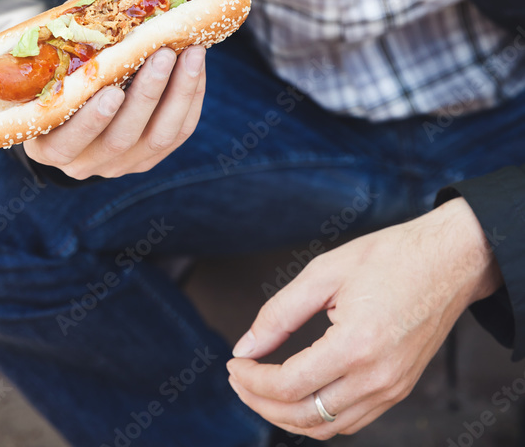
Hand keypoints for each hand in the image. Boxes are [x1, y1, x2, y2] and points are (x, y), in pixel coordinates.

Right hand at [23, 0, 205, 178]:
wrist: (77, 107)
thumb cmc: (61, 78)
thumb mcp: (58, 56)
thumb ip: (72, 26)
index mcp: (50, 146)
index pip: (69, 141)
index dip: (91, 120)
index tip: (110, 90)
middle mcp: (86, 165)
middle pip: (121, 138)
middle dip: (146, 94)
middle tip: (162, 53)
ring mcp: (122, 165)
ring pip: (159, 137)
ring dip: (177, 92)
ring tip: (191, 51)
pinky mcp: (152, 157)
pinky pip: (179, 132)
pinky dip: (189, 97)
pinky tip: (195, 65)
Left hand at [226, 197, 502, 438]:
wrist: (451, 260)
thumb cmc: (391, 256)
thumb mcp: (325, 271)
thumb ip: (280, 312)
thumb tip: (246, 345)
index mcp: (356, 345)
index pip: (289, 385)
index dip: (252, 380)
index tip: (233, 362)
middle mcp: (377, 378)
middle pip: (303, 416)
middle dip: (261, 402)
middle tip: (238, 377)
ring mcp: (392, 389)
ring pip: (327, 427)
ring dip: (287, 415)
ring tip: (261, 387)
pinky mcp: (400, 389)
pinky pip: (351, 420)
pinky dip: (318, 416)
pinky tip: (299, 392)